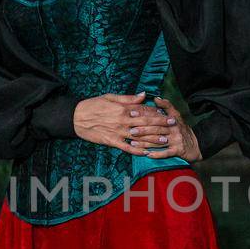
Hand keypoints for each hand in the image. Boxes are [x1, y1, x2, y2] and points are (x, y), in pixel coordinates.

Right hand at [73, 91, 201, 160]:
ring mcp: (117, 132)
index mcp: (123, 109)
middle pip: (145, 123)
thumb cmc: (93, 105)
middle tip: (172, 126)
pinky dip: (137, 151)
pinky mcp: (111, 141)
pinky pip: (126, 147)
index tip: (167, 114)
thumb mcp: (111, 97)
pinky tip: (146, 153)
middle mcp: (123, 121)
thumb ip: (128, 98)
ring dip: (153, 139)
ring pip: (139, 136)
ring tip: (165, 141)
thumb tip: (143, 95)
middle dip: (160, 125)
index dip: (156, 113)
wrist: (76, 117)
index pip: (144, 111)